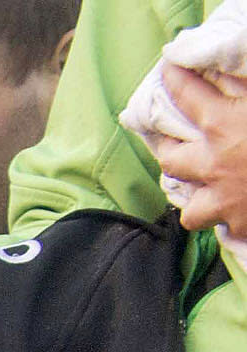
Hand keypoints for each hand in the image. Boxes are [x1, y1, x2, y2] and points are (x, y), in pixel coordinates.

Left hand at [145, 63, 246, 235]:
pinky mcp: (244, 227)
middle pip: (171, 159)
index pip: (185, 93)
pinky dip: (232, 221)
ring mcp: (225, 201)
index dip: (175, 78)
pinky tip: (242, 210)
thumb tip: (235, 64)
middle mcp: (214, 165)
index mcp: (224, 124)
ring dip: (199, 199)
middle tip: (182, 141)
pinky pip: (226, 228)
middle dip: (174, 150)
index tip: (170, 70)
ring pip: (190, 210)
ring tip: (211, 188)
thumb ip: (245, 83)